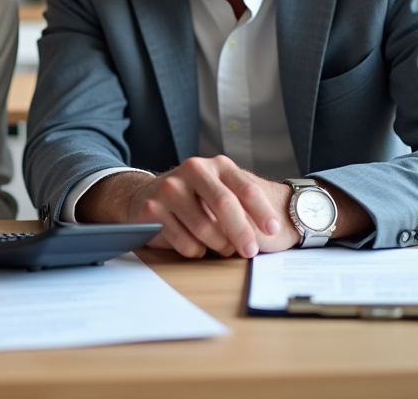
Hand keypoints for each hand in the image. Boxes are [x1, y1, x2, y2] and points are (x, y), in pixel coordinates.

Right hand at [84, 156, 299, 257]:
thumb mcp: (218, 191)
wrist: (145, 196)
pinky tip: (196, 246)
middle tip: (250, 251)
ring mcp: (170, 188)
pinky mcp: (152, 209)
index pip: (244, 188)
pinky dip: (196, 251)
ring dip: (218, 246)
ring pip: (204, 227)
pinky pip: (184, 241)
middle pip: (224, 204)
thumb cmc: (193, 198)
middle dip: (241, 232)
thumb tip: (268, 231)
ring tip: (221, 249)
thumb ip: (239, 204)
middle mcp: (192, 170)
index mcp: (215, 165)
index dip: (262, 211)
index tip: (273, 230)